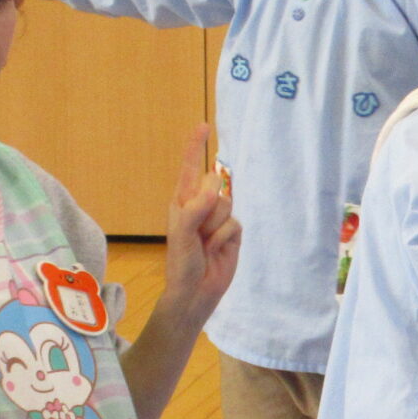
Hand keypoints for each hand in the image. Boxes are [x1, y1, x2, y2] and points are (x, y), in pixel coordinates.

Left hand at [161, 124, 239, 324]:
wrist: (196, 291)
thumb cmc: (181, 263)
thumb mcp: (181, 235)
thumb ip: (194, 209)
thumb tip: (214, 190)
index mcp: (182, 201)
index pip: (190, 167)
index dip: (195, 146)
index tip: (203, 126)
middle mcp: (200, 205)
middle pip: (214, 185)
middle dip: (208, 206)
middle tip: (198, 230)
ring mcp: (217, 219)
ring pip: (227, 204)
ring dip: (215, 227)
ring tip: (205, 244)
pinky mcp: (233, 233)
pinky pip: (236, 223)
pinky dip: (226, 238)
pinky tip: (216, 250)